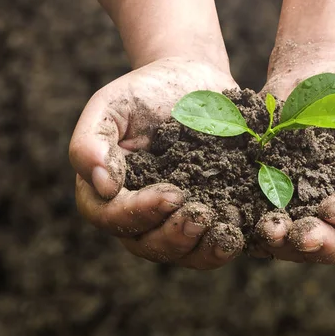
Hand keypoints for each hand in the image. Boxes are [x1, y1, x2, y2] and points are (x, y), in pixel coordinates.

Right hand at [69, 58, 243, 268]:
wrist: (194, 82)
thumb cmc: (145, 93)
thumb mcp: (112, 105)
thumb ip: (93, 141)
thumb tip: (102, 186)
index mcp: (109, 192)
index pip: (113, 217)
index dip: (139, 213)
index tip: (171, 194)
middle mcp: (140, 215)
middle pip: (147, 245)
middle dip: (174, 237)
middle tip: (201, 217)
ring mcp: (175, 220)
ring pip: (182, 253)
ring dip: (202, 251)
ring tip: (225, 237)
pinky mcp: (210, 217)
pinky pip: (212, 244)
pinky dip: (224, 244)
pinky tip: (242, 233)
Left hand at [254, 60, 334, 263]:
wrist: (315, 78)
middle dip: (323, 243)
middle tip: (304, 232)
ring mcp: (309, 215)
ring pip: (303, 245)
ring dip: (288, 243)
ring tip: (272, 229)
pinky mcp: (274, 207)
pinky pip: (268, 230)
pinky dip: (258, 232)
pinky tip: (249, 224)